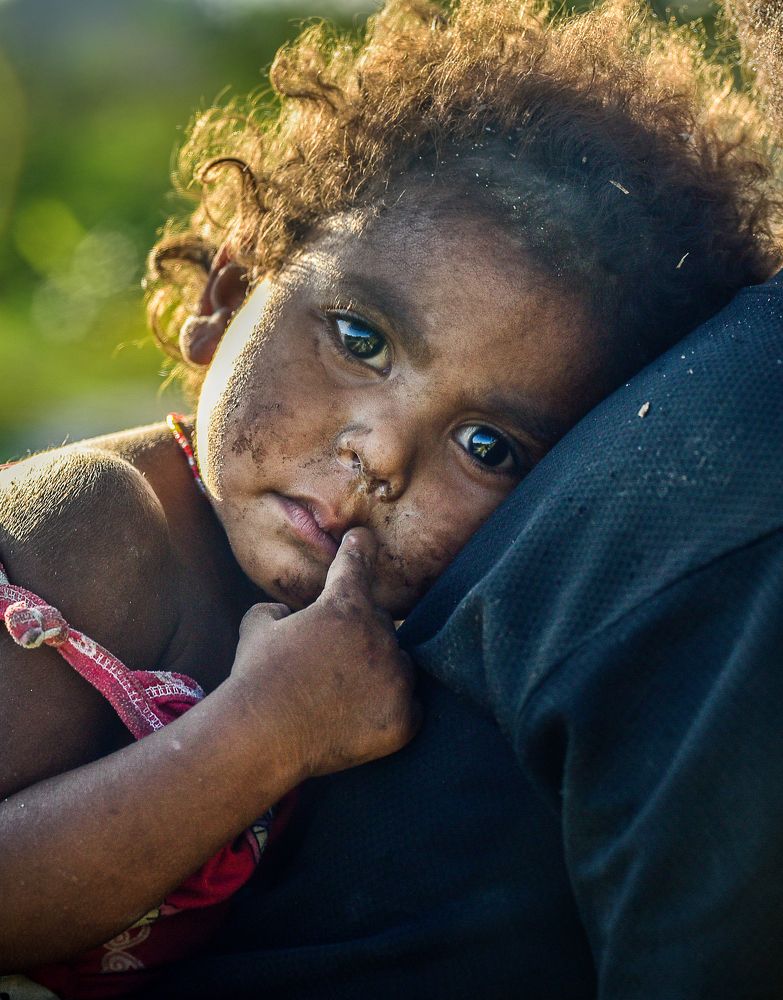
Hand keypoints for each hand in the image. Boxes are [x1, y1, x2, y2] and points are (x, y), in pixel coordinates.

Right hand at [229, 528, 420, 780]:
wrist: (262, 736)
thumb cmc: (255, 676)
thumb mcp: (256, 625)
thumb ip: (278, 608)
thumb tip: (286, 613)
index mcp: (345, 604)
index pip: (357, 563)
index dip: (359, 548)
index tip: (364, 538)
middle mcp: (379, 636)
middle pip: (379, 623)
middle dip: (358, 634)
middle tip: (328, 661)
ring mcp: (395, 679)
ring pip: (399, 663)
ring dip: (380, 669)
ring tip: (345, 691)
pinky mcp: (403, 719)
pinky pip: (408, 705)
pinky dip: (391, 707)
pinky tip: (362, 716)